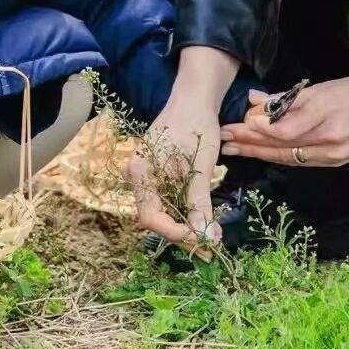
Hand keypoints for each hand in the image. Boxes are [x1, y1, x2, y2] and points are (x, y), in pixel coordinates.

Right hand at [128, 94, 222, 256]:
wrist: (194, 98)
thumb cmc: (195, 125)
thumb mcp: (199, 166)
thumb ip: (199, 203)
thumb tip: (208, 238)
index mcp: (139, 172)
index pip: (151, 217)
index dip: (176, 233)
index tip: (203, 241)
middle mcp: (137, 177)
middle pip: (155, 218)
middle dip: (182, 236)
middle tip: (211, 250)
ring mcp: (146, 177)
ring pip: (162, 212)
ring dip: (185, 228)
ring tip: (210, 240)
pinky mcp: (157, 177)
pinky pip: (167, 202)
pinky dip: (185, 214)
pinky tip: (203, 222)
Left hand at [221, 72, 348, 167]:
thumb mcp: (326, 87)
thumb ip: (289, 98)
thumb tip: (256, 101)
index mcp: (324, 115)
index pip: (279, 130)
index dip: (253, 131)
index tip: (232, 125)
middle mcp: (328, 140)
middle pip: (279, 147)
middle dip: (248, 145)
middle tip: (223, 141)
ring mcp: (335, 155)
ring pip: (289, 158)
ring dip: (260, 154)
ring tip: (235, 150)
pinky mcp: (340, 162)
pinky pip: (303, 161)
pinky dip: (281, 157)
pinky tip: (264, 154)